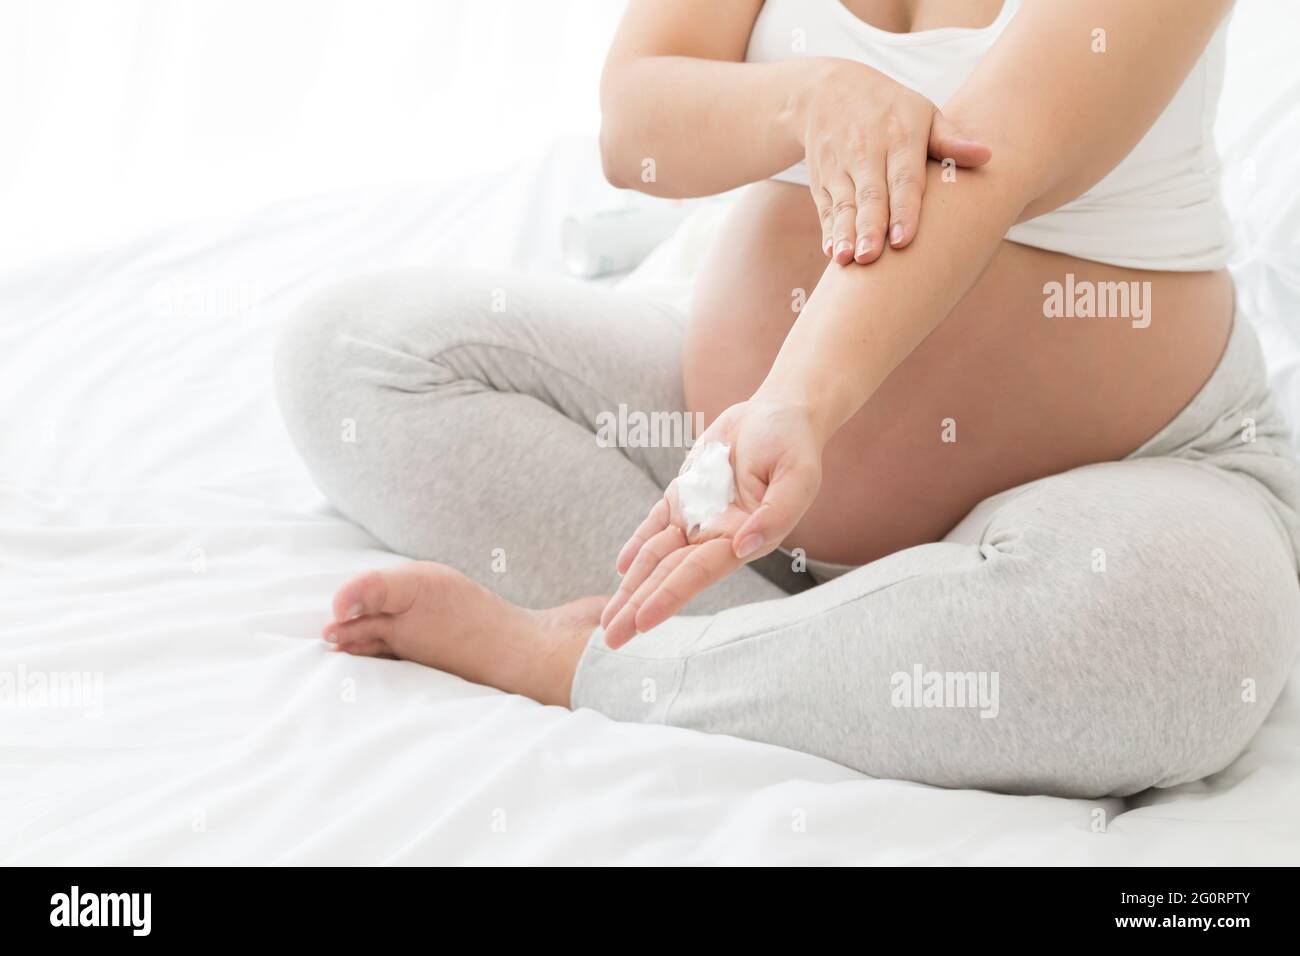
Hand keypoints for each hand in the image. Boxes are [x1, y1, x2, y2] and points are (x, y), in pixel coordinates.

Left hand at [600, 397, 822, 648]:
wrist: (779, 413)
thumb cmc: (793, 444)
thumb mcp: (797, 476)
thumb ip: (775, 515)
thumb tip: (743, 546)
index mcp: (744, 539)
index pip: (697, 573)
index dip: (668, 597)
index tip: (642, 622)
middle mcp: (717, 535)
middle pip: (669, 575)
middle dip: (639, 607)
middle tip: (611, 639)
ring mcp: (698, 517)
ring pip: (656, 556)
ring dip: (631, 588)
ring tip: (607, 620)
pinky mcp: (685, 495)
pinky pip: (654, 524)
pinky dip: (636, 545)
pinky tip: (622, 568)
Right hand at [796, 58, 991, 265]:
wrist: (827, 90)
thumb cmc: (889, 109)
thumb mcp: (922, 112)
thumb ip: (950, 139)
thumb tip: (986, 156)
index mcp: (898, 137)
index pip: (903, 178)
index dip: (903, 209)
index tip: (903, 240)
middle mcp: (866, 152)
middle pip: (869, 195)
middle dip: (869, 228)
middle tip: (871, 257)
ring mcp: (839, 166)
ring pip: (843, 204)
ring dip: (844, 233)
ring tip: (846, 260)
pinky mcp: (821, 179)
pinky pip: (825, 207)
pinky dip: (828, 230)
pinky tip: (831, 251)